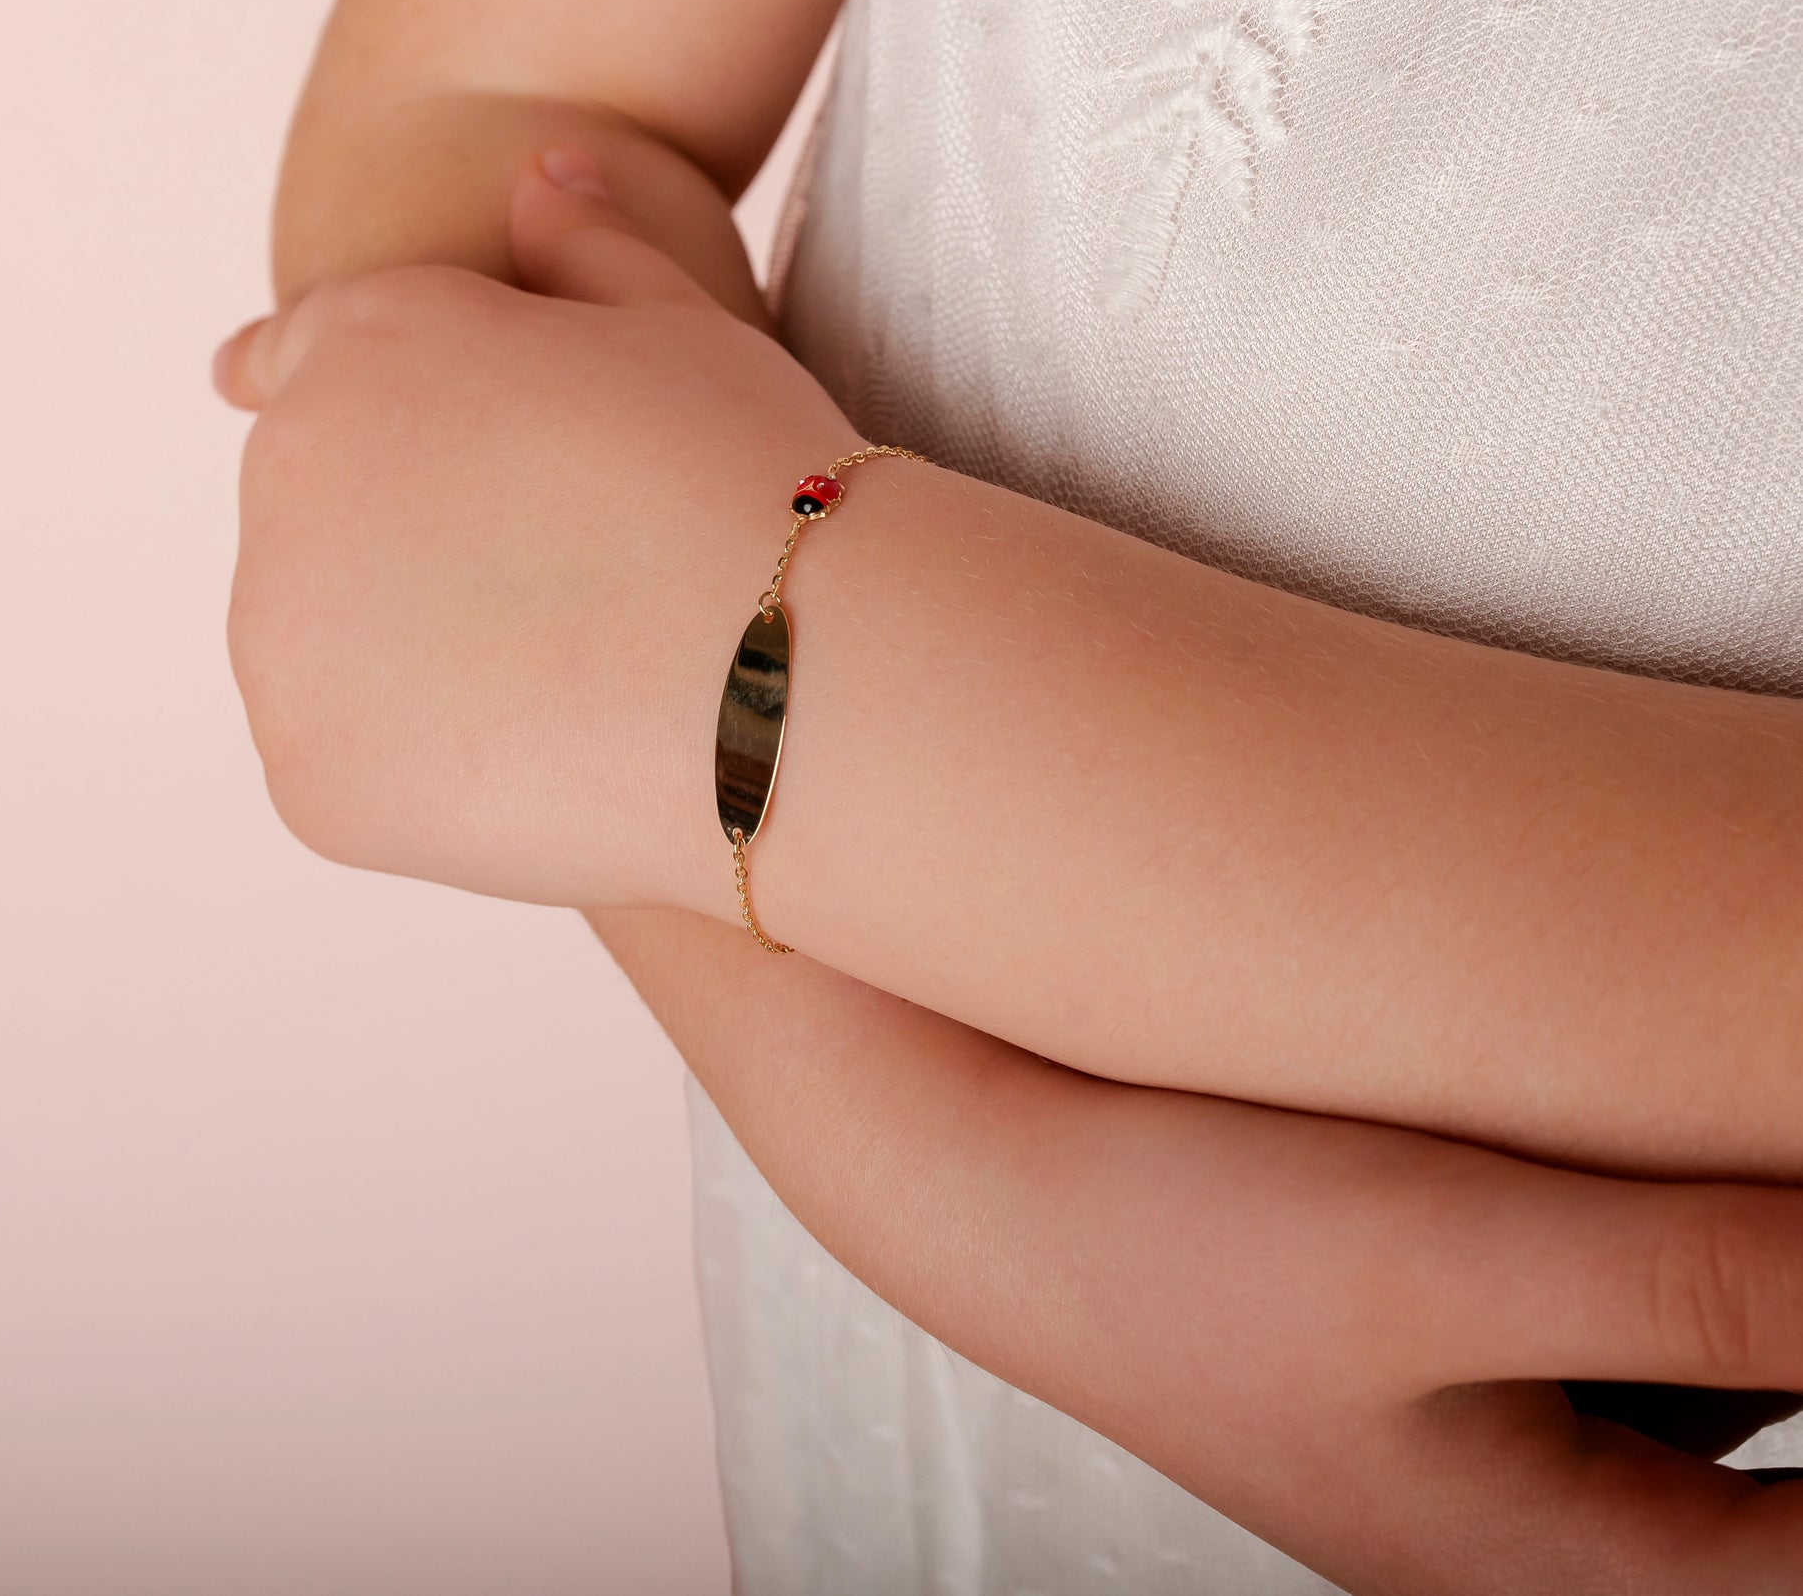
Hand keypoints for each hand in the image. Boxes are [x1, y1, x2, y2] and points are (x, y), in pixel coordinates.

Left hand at [215, 152, 859, 908]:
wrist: (801, 668)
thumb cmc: (761, 477)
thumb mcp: (687, 323)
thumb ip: (589, 247)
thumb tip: (544, 167)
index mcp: (369, 340)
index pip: (301, 357)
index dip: (331, 389)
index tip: (311, 414)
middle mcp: (287, 473)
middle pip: (315, 510)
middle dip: (401, 536)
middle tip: (546, 585)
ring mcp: (284, 636)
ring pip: (321, 645)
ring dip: (401, 654)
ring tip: (564, 681)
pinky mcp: (312, 774)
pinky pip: (350, 762)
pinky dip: (420, 767)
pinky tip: (541, 761)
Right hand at [593, 903, 1802, 1594]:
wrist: (977, 1171)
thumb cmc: (1181, 1239)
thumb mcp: (1455, 1259)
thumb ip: (1707, 1283)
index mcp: (1559, 1564)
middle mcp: (1523, 1521)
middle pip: (1761, 1482)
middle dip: (1783, 1325)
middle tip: (1763, 1183)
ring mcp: (1466, 1431)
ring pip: (1689, 1387)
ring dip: (1736, 1304)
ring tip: (1720, 1157)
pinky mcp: (1417, 1342)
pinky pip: (1593, 1325)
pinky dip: (1641, 1247)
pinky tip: (1618, 1145)